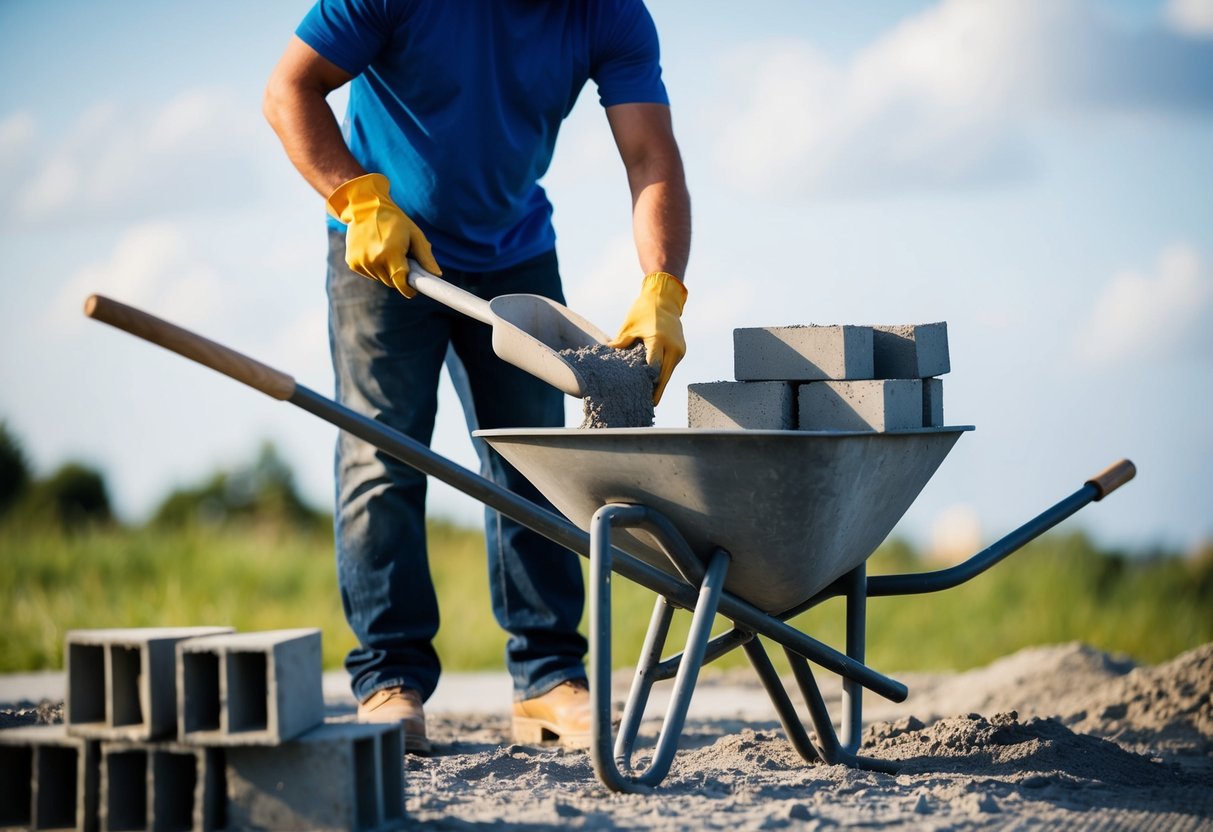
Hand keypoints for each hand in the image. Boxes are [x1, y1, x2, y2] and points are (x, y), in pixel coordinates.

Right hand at [325, 173, 440, 296]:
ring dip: (387, 271)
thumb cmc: (394, 220)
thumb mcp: (414, 234)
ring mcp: (360, 262)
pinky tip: (374, 251)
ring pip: (380, 279)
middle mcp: (373, 260)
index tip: (414, 290)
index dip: (409, 289)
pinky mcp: (352, 262)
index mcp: (390, 253)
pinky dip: (375, 267)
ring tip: (387, 251)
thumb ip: (425, 256)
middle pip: (391, 282)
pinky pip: (369, 274)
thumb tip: (437, 275)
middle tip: (402, 259)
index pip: (401, 283)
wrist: (365, 206)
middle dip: (399, 275)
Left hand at [607, 272, 687, 404]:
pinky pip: (670, 367)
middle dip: (655, 392)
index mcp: (659, 340)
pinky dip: (662, 375)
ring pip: (668, 374)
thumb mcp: (629, 326)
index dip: (647, 384)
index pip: (654, 368)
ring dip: (658, 385)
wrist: (665, 299)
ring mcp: (679, 350)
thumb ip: (620, 343)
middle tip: (644, 406)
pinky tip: (652, 384)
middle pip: (663, 377)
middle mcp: (673, 347)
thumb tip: (605, 355)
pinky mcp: (681, 351)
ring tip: (647, 398)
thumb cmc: (644, 311)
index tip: (639, 395)